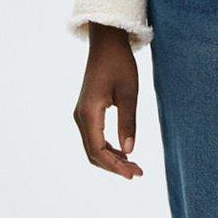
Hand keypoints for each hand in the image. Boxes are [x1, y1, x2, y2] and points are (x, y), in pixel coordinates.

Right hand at [73, 22, 143, 178]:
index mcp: (89, 113)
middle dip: (114, 167)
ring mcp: (81, 114)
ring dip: (111, 159)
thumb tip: (129, 151)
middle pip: (93, 153)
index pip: (98, 150)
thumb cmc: (120, 64)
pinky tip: (123, 152)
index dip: (116, 166)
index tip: (135, 174)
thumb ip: (128, 122)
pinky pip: (94, 138)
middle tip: (137, 173)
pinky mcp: (87, 111)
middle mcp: (80, 116)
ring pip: (92, 147)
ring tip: (133, 165)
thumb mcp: (129, 93)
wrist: (106, 43)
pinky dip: (107, 149)